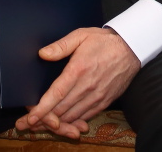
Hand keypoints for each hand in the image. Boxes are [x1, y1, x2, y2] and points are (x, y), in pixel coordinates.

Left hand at [14, 27, 139, 138]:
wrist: (132, 48)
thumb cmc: (105, 41)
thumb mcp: (82, 35)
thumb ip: (61, 45)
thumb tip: (42, 54)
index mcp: (79, 69)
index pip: (56, 94)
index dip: (41, 109)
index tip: (29, 118)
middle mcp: (87, 86)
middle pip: (61, 110)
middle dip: (43, 119)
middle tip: (28, 124)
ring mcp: (97, 95)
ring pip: (72, 116)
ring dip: (57, 124)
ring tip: (42, 126)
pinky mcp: (105, 101)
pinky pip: (86, 117)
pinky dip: (73, 123)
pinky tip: (64, 124)